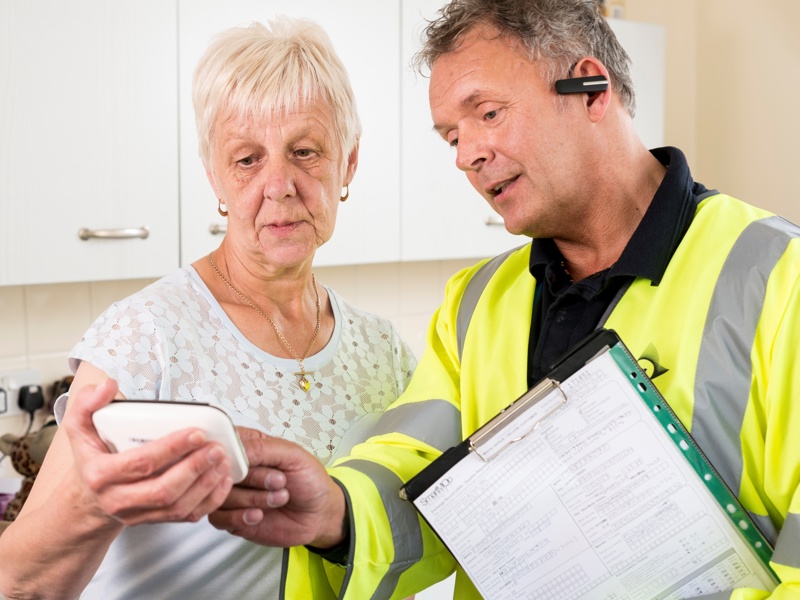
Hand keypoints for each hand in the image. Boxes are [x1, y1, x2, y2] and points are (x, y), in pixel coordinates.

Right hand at [61, 379, 234, 526]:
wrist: (88, 500)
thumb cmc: (92, 458)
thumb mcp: (79, 428)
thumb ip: (87, 403)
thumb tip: (107, 386)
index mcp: (101, 475)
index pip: (140, 463)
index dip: (171, 448)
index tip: (197, 433)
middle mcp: (118, 500)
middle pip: (162, 490)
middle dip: (195, 468)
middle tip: (217, 448)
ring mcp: (138, 514)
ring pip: (177, 507)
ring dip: (206, 484)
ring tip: (223, 460)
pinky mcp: (154, 520)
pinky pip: (186, 517)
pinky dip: (210, 500)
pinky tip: (222, 479)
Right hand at [208, 428, 346, 548]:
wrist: (319, 515)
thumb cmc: (309, 480)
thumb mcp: (293, 456)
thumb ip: (263, 449)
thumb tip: (234, 450)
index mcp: (248, 446)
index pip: (221, 442)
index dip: (228, 453)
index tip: (246, 463)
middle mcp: (235, 469)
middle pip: (220, 470)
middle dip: (253, 478)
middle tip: (279, 481)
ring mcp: (231, 493)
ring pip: (220, 495)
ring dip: (253, 499)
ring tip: (279, 497)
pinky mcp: (230, 517)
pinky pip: (219, 518)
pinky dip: (241, 517)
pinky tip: (260, 515)